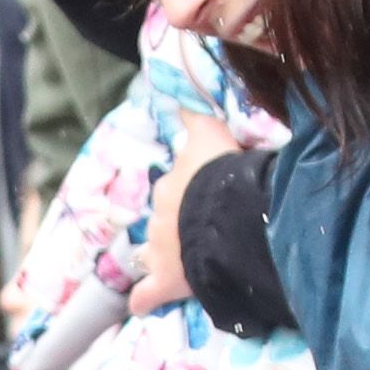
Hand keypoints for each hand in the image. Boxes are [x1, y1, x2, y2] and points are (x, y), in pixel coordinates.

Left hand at [130, 114, 245, 316]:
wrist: (224, 213)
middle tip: (204, 227)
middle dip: (178, 222)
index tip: (200, 192)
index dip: (187, 188)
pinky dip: (145, 300)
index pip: (175, 183)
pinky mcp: (164, 282)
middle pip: (164, 218)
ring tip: (186, 262)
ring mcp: (159, 250)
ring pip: (153, 253)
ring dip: (165, 257)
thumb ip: (199, 111)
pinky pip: (146, 296)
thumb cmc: (224, 173)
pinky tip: (145, 304)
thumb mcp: (213, 132)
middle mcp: (160, 214)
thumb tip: (178, 65)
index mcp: (174, 182)